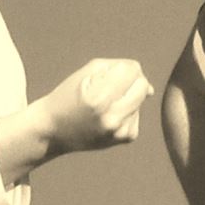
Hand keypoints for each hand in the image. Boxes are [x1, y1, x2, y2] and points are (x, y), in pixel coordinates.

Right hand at [36, 58, 153, 154]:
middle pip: (142, 85)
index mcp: (99, 96)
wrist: (54, 130)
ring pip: (141, 99)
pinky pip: (137, 114)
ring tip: (104, 102)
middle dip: (132, 80)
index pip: (132, 70)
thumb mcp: (87, 73)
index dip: (124, 66)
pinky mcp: (125, 138)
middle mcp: (112, 116)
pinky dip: (126, 110)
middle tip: (112, 84)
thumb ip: (119, 69)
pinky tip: (108, 114)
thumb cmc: (68, 94)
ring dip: (128, 96)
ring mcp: (119, 130)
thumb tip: (150, 89)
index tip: (110, 71)